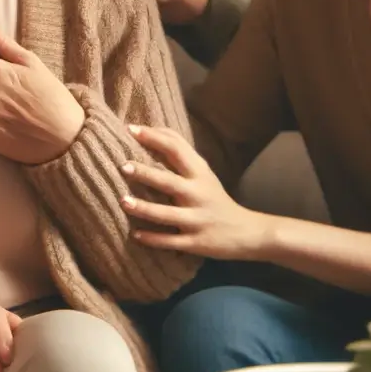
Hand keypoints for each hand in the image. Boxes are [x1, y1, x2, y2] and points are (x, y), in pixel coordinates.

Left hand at [119, 125, 267, 259]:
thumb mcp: (202, 173)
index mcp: (199, 173)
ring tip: (123, 201)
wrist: (247, 233)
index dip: (153, 137)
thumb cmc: (214, 197)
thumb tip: (150, 129)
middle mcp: (198, 194)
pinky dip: (153, 239)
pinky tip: (136, 235)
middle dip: (145, 174)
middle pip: (169, 181)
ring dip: (144, 208)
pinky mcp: (196, 243)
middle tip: (123, 166)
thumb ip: (180, 154)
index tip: (130, 129)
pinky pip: (170, 241)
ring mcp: (197, 220)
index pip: (176, 149)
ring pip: (166, 214)